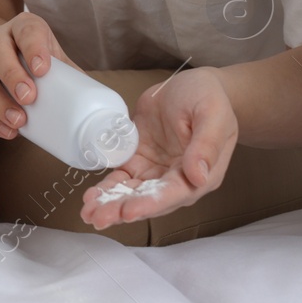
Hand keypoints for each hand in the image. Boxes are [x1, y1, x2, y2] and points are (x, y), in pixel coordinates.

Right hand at [0, 11, 78, 139]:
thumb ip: (81, 82)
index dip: (33, 47)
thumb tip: (113, 116)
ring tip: (19, 121)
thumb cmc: (50, 70)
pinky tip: (9, 131)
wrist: (31, 74)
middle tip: (28, 97)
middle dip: (11, 74)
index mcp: (24, 28)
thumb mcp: (64, 67)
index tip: (43, 69)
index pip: (26, 30)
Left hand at [79, 67, 238, 229]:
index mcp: (202, 173)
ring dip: (110, 204)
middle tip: (99, 218)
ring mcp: (156, 170)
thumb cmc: (208, 97)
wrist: (192, 84)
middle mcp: (178, 178)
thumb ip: (206, 145)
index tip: (129, 212)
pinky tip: (90, 197)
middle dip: (123, 209)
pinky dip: (106, 188)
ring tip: (89, 213)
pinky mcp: (139, 159)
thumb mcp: (213, 114)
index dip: (150, 204)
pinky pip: (121, 177)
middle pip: (149, 199)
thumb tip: (199, 176)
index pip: (174, 194)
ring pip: (131, 193)